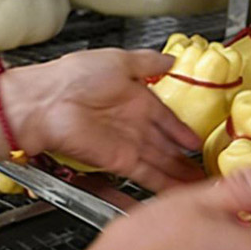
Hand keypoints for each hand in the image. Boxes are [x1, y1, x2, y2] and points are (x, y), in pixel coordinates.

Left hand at [5, 49, 206, 191]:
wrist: (45, 102)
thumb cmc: (72, 77)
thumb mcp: (118, 60)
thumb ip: (147, 62)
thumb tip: (169, 60)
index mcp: (133, 98)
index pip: (166, 118)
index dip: (182, 130)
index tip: (197, 140)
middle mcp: (130, 123)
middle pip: (165, 145)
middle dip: (184, 158)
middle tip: (205, 168)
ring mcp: (125, 144)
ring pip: (160, 162)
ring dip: (180, 174)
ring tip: (201, 184)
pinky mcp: (119, 161)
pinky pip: (147, 175)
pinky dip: (164, 184)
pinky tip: (181, 189)